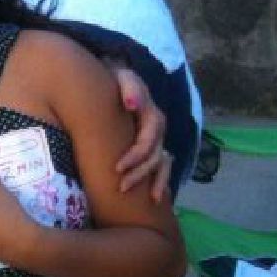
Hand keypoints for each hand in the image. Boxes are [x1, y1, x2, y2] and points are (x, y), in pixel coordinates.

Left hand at [111, 67, 170, 200]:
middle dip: (139, 174)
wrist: (113, 82)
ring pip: (161, 165)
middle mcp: (158, 131)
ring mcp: (157, 141)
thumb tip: (132, 104)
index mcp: (153, 116)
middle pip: (155, 157)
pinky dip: (161, 182)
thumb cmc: (115, 81)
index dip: (136, 156)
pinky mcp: (152, 149)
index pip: (149, 140)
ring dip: (151, 181)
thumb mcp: (123, 77)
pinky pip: (163, 168)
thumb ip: (130, 88)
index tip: (117, 168)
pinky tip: (154, 198)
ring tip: (138, 197)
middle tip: (121, 187)